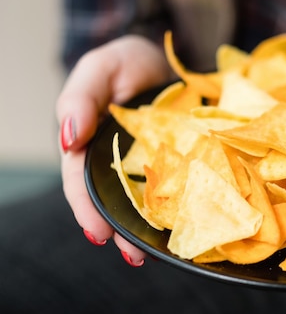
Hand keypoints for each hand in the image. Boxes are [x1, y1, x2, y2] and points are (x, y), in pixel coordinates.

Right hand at [56, 35, 171, 265]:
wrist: (170, 59)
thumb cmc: (128, 62)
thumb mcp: (100, 70)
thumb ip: (80, 98)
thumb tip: (68, 138)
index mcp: (91, 145)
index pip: (82, 182)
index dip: (88, 208)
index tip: (99, 232)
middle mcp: (117, 161)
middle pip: (115, 200)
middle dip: (121, 231)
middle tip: (133, 255)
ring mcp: (150, 164)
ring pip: (146, 201)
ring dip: (149, 229)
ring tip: (158, 252)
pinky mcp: (180, 162)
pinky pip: (178, 187)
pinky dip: (180, 207)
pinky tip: (189, 225)